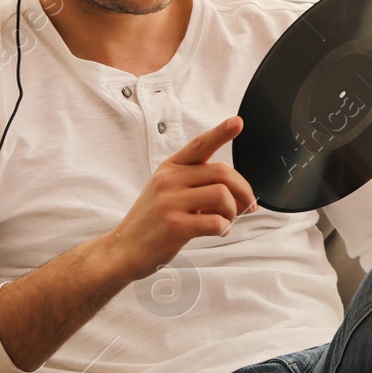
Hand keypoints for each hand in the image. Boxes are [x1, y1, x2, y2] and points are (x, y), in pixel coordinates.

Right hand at [105, 115, 257, 283]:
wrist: (123, 249)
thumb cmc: (152, 222)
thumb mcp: (166, 193)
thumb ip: (196, 186)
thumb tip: (237, 194)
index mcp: (170, 169)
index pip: (199, 145)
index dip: (220, 133)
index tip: (237, 122)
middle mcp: (169, 180)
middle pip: (222, 173)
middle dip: (243, 189)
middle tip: (248, 205)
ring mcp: (170, 202)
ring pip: (222, 195)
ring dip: (232, 211)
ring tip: (225, 221)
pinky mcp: (175, 226)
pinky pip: (216, 222)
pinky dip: (224, 228)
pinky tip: (217, 232)